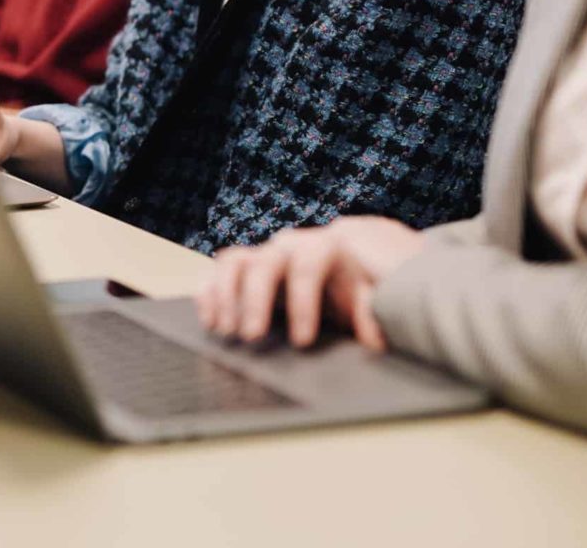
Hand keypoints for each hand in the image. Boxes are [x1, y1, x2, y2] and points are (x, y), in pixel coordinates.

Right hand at [196, 217, 425, 351]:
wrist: (354, 255)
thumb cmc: (364, 278)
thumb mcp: (377, 291)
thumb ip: (375, 310)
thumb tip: (374, 340)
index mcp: (324, 246)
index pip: (307, 267)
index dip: (302, 304)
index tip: (301, 341)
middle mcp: (290, 245)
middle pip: (264, 263)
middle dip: (255, 301)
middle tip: (251, 337)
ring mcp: (265, 254)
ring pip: (234, 261)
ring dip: (225, 295)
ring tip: (225, 330)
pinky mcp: (248, 267)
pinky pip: (219, 271)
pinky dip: (210, 292)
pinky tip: (209, 320)